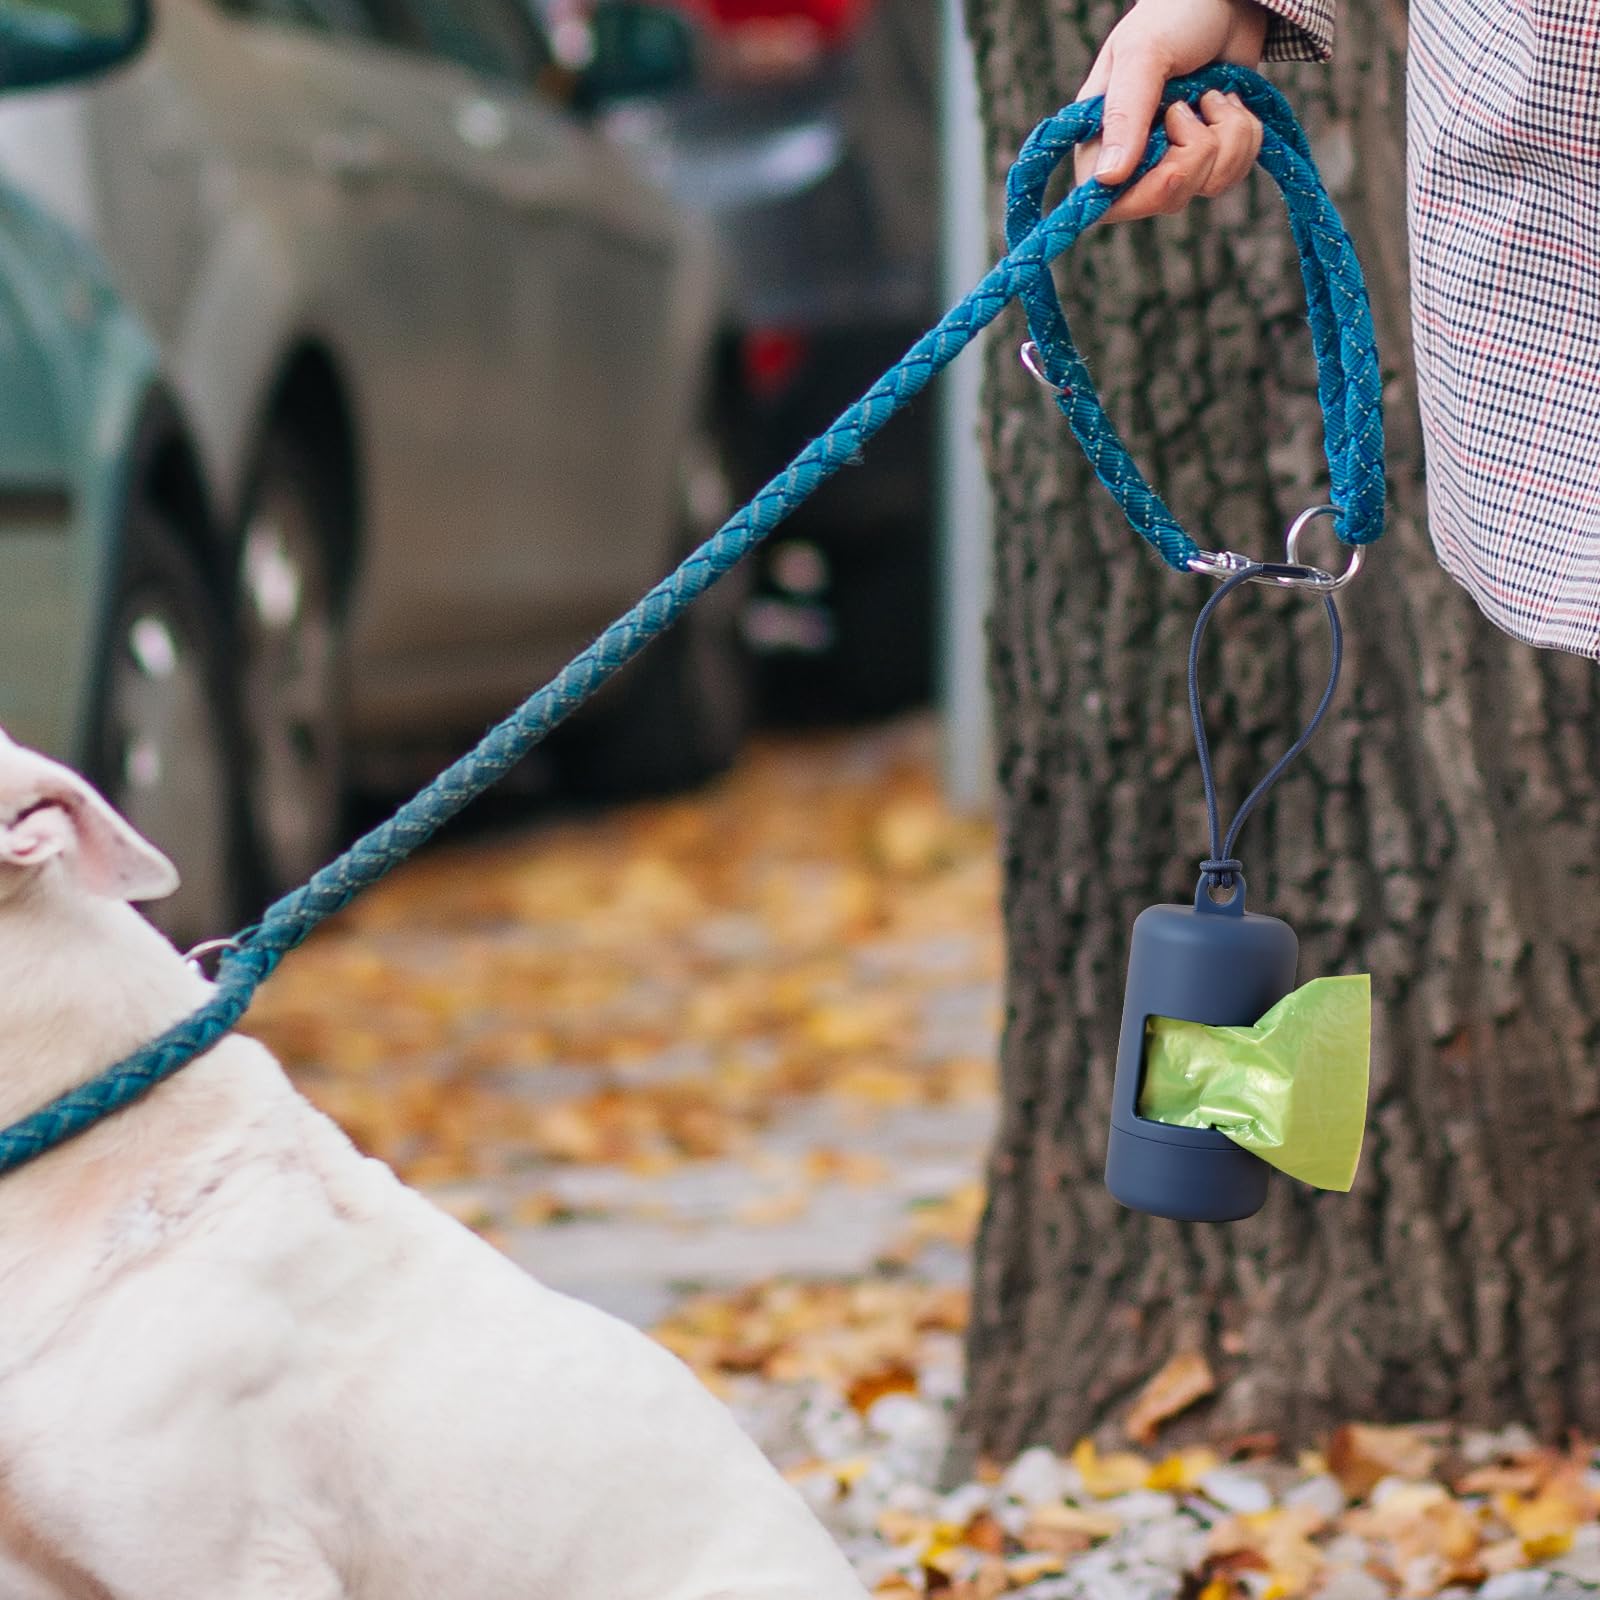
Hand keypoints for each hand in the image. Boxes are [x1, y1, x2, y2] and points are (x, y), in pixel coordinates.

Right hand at [1072, 0, 1268, 223]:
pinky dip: (1245, 136)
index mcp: (1102, 139)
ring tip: (1215, 94)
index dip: (1145, 194)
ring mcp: (1175, 159)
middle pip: (1166, 199)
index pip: (1109, 204)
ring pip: (1207, 186)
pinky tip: (1230, 103)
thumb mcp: (1144, 54)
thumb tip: (1107, 179)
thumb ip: (1124, 114)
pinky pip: (1233, 174)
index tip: (1171, 159)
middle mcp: (1135, 159)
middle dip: (1196, 154)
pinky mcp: (1212, 155)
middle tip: (1192, 108)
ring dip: (1227, 137)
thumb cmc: (1175, 13)